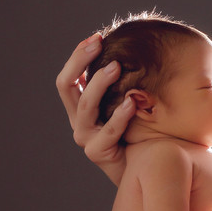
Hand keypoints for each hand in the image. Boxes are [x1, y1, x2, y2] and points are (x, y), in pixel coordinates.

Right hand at [55, 34, 134, 182]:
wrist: (144, 173)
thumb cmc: (139, 135)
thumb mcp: (128, 107)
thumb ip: (125, 86)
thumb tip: (138, 50)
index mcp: (80, 108)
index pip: (69, 77)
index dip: (77, 56)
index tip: (96, 37)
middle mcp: (79, 121)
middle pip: (66, 86)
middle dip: (80, 60)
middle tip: (99, 42)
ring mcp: (86, 138)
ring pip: (85, 105)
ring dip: (99, 82)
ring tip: (117, 67)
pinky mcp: (98, 153)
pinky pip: (108, 130)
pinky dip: (119, 114)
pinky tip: (131, 101)